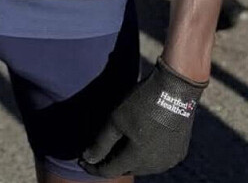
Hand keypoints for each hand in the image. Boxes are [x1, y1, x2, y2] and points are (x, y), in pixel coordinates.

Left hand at [79, 58, 205, 176]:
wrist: (175, 90)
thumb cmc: (142, 104)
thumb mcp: (116, 121)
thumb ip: (101, 143)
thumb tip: (88, 159)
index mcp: (139, 159)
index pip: (110, 171)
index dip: (94, 168)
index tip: (81, 161)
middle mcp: (156, 166)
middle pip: (127, 169)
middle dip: (111, 163)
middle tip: (97, 153)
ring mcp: (170, 160)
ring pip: (143, 166)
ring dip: (128, 160)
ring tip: (115, 149)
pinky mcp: (179, 152)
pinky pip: (157, 159)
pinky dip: (144, 155)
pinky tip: (136, 144)